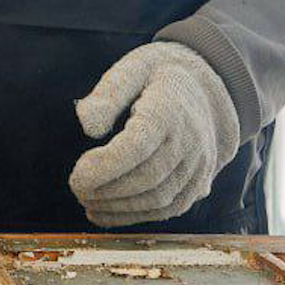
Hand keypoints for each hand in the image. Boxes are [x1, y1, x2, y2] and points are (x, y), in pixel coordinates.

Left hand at [68, 41, 238, 228]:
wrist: (208, 91)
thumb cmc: (159, 76)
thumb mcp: (133, 68)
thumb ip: (109, 93)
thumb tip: (87, 125)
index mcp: (171, 109)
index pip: (138, 146)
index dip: (105, 167)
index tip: (77, 175)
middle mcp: (191, 141)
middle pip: (147, 177)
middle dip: (107, 190)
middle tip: (76, 188)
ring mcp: (199, 166)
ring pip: (158, 199)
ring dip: (118, 208)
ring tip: (86, 202)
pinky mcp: (199, 184)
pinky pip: (168, 209)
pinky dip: (134, 217)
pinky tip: (104, 213)